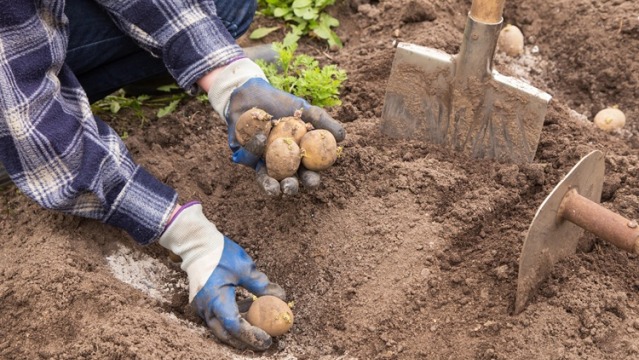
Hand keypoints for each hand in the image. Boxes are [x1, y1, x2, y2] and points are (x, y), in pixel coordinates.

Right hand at [159, 202, 284, 349]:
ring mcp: (201, 307)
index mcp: (216, 299)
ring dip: (240, 328)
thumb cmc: (220, 254)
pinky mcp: (202, 303)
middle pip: (226, 334)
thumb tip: (280, 297)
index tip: (267, 339)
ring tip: (260, 320)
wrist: (197, 245)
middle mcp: (206, 308)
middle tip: (264, 341)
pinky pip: (218, 317)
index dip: (251, 335)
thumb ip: (261, 285)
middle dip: (245, 341)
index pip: (235, 326)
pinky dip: (232, 317)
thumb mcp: (244, 268)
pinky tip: (247, 306)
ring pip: (221, 327)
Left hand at [206, 59, 344, 195]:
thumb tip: (342, 138)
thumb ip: (324, 122)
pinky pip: (254, 166)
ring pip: (272, 179)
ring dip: (275, 187)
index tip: (313, 180)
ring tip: (278, 190)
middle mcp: (284, 161)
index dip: (312, 179)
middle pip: (291, 179)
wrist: (252, 94)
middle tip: (293, 187)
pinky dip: (258, 164)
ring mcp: (266, 161)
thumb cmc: (282, 102)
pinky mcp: (248, 159)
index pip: (309, 171)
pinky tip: (262, 158)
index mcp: (301, 154)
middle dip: (293, 187)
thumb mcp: (305, 110)